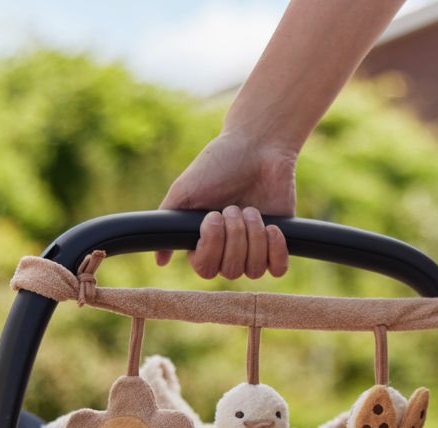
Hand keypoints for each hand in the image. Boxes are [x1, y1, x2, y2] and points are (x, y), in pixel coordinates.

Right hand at [156, 130, 294, 278]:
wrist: (258, 146)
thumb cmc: (218, 165)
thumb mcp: (184, 191)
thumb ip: (167, 223)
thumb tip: (159, 261)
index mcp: (205, 242)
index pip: (206, 269)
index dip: (212, 245)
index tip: (213, 216)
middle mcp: (228, 251)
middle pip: (231, 271)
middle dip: (234, 236)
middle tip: (234, 207)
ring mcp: (254, 249)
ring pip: (254, 270)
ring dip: (254, 238)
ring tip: (252, 210)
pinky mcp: (278, 243)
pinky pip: (278, 269)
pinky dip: (276, 252)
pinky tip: (272, 228)